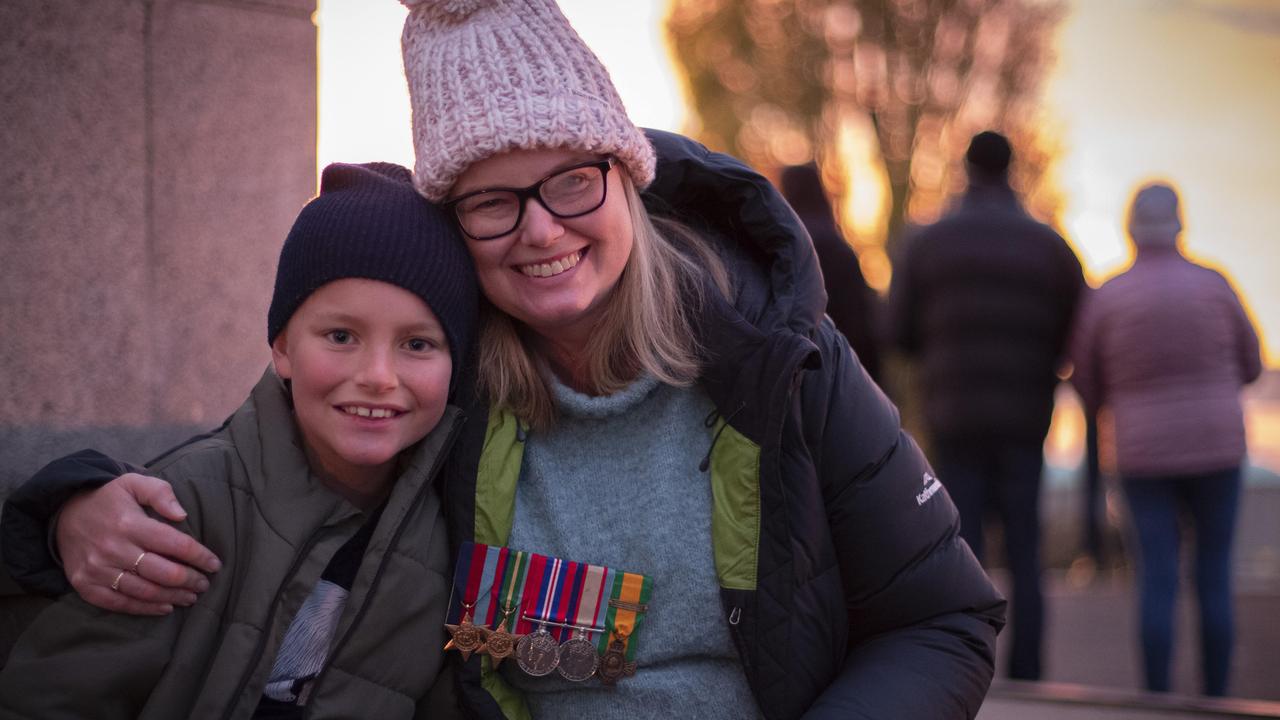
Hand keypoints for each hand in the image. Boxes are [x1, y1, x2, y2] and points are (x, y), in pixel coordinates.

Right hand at [57, 473, 221, 614]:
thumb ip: (160, 493)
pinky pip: (119, 603)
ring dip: (172, 597)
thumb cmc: (108, 499)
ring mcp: (97, 569)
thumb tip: (182, 514)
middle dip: (190, 580)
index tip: (215, 564)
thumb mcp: (133, 483)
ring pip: (144, 591)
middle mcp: (113, 548)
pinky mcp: (85, 584)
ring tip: (190, 597)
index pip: (175, 544)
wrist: (63, 512)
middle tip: (205, 584)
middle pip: (163, 572)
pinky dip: (145, 609)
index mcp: (129, 523)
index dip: (199, 556)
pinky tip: (165, 607)